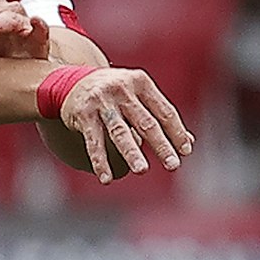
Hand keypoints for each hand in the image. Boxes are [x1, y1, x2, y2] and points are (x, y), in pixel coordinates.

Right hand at [57, 66, 193, 180]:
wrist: (70, 81)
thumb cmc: (114, 92)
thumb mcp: (138, 95)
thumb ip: (160, 115)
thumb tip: (188, 142)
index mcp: (141, 83)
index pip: (164, 111)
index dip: (177, 132)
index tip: (186, 151)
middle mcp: (122, 90)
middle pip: (146, 122)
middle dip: (161, 145)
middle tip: (173, 165)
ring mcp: (101, 102)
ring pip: (120, 131)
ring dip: (132, 152)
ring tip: (142, 170)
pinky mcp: (83, 114)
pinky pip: (94, 141)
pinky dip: (100, 161)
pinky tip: (106, 178)